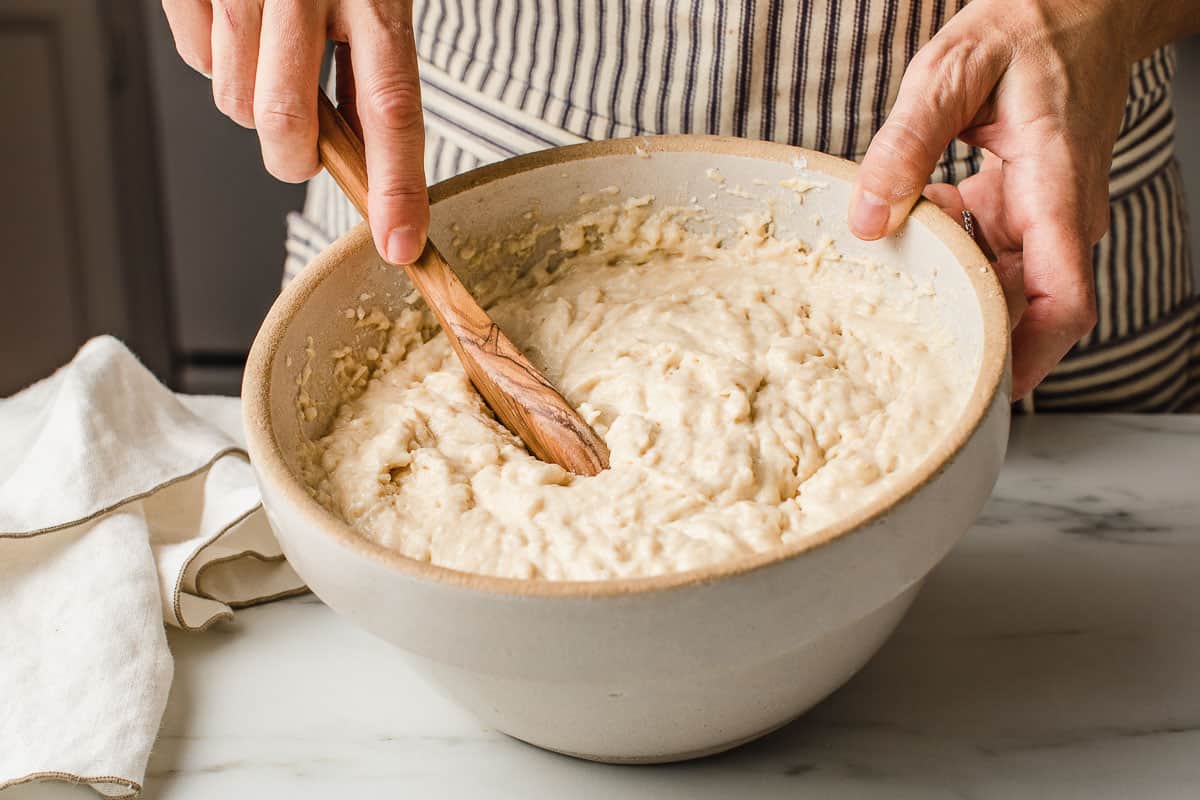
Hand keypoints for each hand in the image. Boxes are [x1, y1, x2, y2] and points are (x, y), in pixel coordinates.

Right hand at [161, 0, 428, 264]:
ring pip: (236, 101)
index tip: (400, 244)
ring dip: (254, 103)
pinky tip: (238, 23)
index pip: (393, 105)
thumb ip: (371, 66)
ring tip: (273, 55)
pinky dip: (215, 60)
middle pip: (290, 122)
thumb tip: (365, 156)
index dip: (397, 184)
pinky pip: (195, 59)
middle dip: (294, 158)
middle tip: (302, 149)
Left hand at [848, 0, 1139, 398]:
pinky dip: (951, 251)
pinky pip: (991, 253)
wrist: (1076, 4)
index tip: (985, 391)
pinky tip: (919, 221)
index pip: (1064, 300)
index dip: (1029, 356)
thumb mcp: (952, 71)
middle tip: (906, 361)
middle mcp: (1060, 215)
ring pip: (1005, 285)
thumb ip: (906, 143)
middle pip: (1029, 311)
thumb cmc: (1025, 28)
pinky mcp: (1026, 207)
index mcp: (1055, 190)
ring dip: (953, 290)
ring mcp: (1045, 215)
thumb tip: (867, 219)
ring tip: (898, 287)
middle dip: (974, 337)